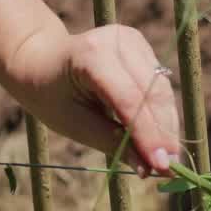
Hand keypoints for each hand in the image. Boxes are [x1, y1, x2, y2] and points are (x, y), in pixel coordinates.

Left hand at [4, 24, 182, 176]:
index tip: (163, 167)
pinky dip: (162, 114)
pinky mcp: (143, 48)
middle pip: (153, 95)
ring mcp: (133, 41)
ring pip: (163, 92)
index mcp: (92, 55)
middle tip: (170, 168)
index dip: (149, 135)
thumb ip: (114, 144)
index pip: (130, 100)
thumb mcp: (75, 124)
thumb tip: (149, 170)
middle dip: (163, 134)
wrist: (39, 59)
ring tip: (167, 159)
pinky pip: (160, 87)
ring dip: (167, 127)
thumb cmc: (50, 95)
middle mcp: (119, 42)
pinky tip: (161, 137)